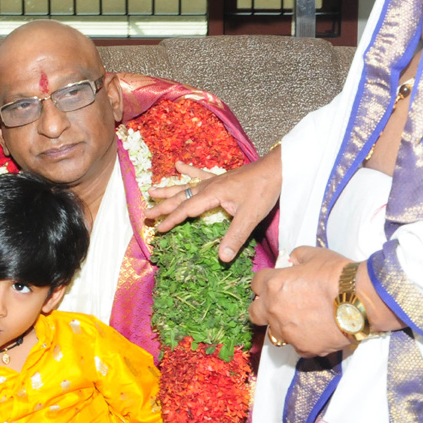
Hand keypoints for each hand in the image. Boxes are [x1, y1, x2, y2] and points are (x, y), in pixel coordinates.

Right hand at [146, 151, 280, 261]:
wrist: (276, 169)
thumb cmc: (263, 191)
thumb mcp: (250, 217)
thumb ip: (235, 237)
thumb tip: (222, 258)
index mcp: (212, 194)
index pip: (186, 209)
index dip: (172, 220)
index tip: (158, 229)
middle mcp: (209, 186)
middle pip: (180, 197)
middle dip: (162, 206)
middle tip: (146, 214)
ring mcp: (214, 180)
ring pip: (186, 186)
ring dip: (169, 190)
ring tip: (151, 190)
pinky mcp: (222, 178)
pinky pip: (200, 174)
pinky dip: (189, 170)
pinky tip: (178, 164)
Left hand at [249, 246, 351, 355]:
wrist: (360, 301)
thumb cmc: (336, 275)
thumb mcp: (314, 255)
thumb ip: (297, 257)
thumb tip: (292, 261)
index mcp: (273, 285)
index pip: (255, 284)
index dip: (265, 282)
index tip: (274, 283)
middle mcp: (274, 310)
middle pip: (254, 313)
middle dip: (262, 308)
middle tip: (278, 305)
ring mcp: (288, 332)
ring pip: (274, 333)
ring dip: (282, 326)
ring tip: (300, 321)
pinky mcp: (304, 348)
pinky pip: (297, 346)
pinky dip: (303, 340)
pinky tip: (316, 332)